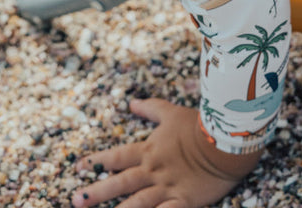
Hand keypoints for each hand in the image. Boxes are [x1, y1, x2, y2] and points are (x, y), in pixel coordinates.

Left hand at [72, 98, 261, 207]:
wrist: (225, 140)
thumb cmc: (197, 125)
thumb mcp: (170, 112)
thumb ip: (150, 109)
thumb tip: (131, 104)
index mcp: (148, 150)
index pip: (117, 157)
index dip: (97, 161)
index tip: (79, 167)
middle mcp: (153, 170)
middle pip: (121, 182)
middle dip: (97, 193)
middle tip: (76, 201)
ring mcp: (167, 187)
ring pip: (137, 202)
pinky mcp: (184, 201)